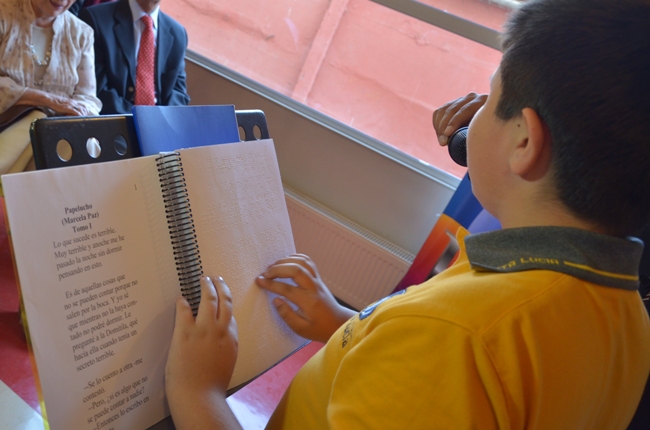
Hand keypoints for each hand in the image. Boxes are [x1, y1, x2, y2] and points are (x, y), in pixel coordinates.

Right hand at [18, 89, 88, 115]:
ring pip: (82, 111)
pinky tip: (77, 119)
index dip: (84, 112)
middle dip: (85, 114)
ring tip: (81, 121)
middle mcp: (73, 103)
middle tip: (84, 120)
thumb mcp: (62, 105)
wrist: (47, 99)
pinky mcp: (68, 108)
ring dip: (83, 116)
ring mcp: (71, 105)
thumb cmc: (53, 103)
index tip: (84, 116)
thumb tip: (67, 113)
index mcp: (72, 101)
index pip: (82, 106)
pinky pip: (77, 113)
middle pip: (84, 109)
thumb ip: (66, 108)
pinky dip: (78, 116)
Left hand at [165, 276, 238, 425]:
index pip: (230, 316)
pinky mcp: (185, 333)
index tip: (223, 297)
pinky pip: (184, 311)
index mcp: (231, 340)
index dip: (226, 304)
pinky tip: (181, 298)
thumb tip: (220, 341)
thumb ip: (225, 349)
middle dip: (221, 287)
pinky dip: (183, 302)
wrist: (199, 396)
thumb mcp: (226, 364)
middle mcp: (220, 331)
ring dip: (206, 287)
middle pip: (224, 302)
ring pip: (209, 300)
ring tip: (203, 279)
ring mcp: (203, 330)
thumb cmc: (211, 386)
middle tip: (217, 279)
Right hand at [256, 254, 356, 342]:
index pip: (287, 289)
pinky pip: (308, 261)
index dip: (271, 284)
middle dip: (277, 268)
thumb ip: (287, 315)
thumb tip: (276, 300)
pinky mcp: (318, 277)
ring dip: (286, 261)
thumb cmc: (318, 328)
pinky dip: (295, 257)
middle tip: (264, 273)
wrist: (338, 323)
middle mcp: (314, 288)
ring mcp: (317, 280)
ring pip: (303, 262)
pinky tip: (285, 262)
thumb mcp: (301, 329)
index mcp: (309, 302)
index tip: (259, 281)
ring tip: (272, 267)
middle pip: (296, 269)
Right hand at [432, 92, 486, 145]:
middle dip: (444, 126)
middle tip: (443, 142)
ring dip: (439, 127)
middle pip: (453, 109)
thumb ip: (477, 135)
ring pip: (444, 110)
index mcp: (484, 101)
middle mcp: (473, 97)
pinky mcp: (452, 104)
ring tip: (442, 141)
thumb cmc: (489, 136)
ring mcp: (461, 100)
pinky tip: (440, 135)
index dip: (455, 121)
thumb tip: (466, 142)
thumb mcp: (486, 135)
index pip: (466, 109)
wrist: (489, 131)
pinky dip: (437, 124)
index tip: (447, 134)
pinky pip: (439, 112)